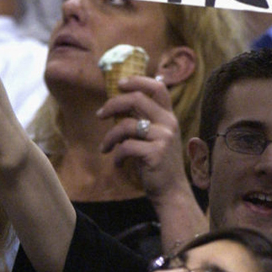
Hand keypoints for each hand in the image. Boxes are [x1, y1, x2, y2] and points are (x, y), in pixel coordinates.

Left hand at [98, 75, 190, 204]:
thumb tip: (121, 103)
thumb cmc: (158, 163)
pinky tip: (118, 163)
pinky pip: (126, 146)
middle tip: (100, 114)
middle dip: (114, 104)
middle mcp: (168, 122)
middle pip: (137, 99)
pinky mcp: (155, 153)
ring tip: (105, 147)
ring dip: (110, 136)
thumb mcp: (156, 136)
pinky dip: (117, 155)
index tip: (120, 84)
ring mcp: (163, 137)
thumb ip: (145, 119)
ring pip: (127, 124)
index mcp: (168, 116)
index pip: (158, 87)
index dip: (138, 81)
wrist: (171, 191)